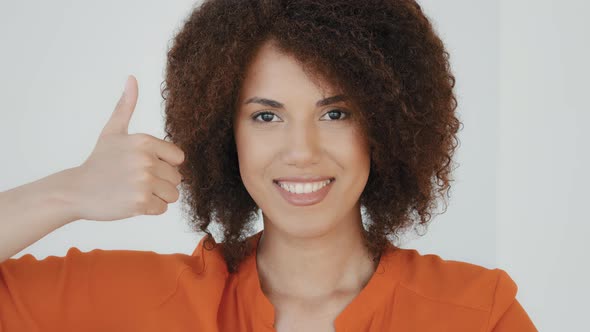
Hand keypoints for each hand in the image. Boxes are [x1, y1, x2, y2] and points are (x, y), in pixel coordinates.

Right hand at [70, 75, 184, 220]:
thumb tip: (132, 78)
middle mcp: (147, 160)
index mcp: (145, 141)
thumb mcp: (113, 131)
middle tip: (136, 181)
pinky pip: (162, 209)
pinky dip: (149, 209)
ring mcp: (144, 182)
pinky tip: (132, 202)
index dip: (165, 165)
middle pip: (177, 178)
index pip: (179, 158)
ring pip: (173, 194)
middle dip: (161, 182)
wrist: (76, 191)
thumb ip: (126, 106)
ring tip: (136, 191)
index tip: (146, 166)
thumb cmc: (99, 161)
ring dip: (158, 196)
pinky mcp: (140, 203)